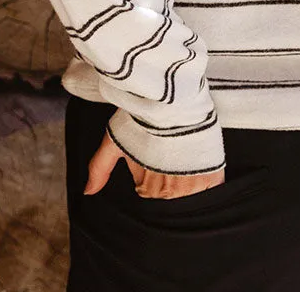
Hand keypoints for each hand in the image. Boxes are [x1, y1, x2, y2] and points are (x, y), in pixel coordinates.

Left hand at [84, 129, 225, 197]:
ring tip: (183, 161)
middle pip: (169, 199)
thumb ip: (99, 168)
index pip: (149, 197)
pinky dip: (207, 186)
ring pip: (189, 198)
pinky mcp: (211, 176)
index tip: (154, 166)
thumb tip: (88, 192)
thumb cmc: (142, 118)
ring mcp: (191, 186)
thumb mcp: (114, 140)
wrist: (173, 101)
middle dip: (168, 183)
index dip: (150, 182)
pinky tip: (201, 169)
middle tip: (168, 159)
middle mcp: (168, 192)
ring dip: (186, 184)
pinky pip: (211, 193)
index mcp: (146, 188)